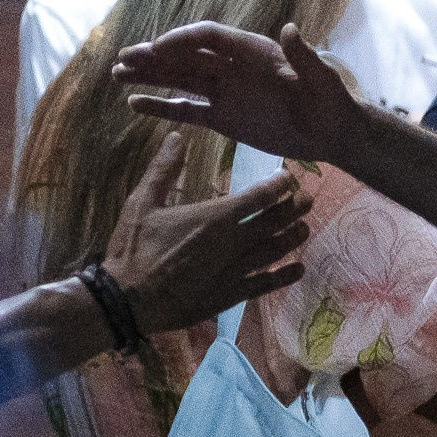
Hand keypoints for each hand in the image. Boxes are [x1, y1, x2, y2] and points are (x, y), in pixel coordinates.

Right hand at [102, 129, 311, 335]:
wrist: (128, 300)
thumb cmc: (133, 248)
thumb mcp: (142, 202)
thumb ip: (163, 169)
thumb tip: (177, 136)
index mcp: (214, 217)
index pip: (259, 197)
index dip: (279, 185)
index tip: (289, 178)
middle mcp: (232, 243)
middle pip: (274, 222)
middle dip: (294, 208)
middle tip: (308, 199)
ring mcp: (234, 272)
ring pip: (274, 251)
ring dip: (293, 237)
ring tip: (306, 227)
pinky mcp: (230, 295)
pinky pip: (265, 284)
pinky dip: (284, 276)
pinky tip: (298, 269)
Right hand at [112, 23, 362, 163]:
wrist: (333, 132)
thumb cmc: (332, 101)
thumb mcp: (322, 79)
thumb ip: (304, 56)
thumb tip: (291, 28)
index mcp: (253, 50)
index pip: (210, 37)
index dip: (183, 40)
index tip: (157, 49)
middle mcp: (233, 67)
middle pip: (186, 56)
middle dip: (153, 57)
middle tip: (121, 58)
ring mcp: (225, 91)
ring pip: (179, 80)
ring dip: (149, 77)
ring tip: (116, 75)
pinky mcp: (222, 117)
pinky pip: (186, 110)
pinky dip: (160, 107)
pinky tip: (134, 105)